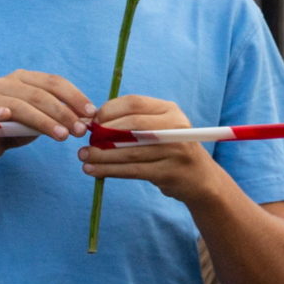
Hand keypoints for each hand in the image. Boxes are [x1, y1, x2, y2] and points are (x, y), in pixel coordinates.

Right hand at [0, 70, 94, 166]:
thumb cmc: (14, 130)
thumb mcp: (40, 121)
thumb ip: (58, 116)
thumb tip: (87, 119)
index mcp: (25, 78)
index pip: (54, 82)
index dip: (74, 96)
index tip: (91, 113)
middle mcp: (8, 81)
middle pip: (40, 94)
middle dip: (64, 113)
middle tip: (80, 130)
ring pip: (21, 105)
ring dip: (44, 121)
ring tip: (62, 136)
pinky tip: (6, 117)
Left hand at [78, 95, 222, 202]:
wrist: (200, 179)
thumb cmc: (170, 150)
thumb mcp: (159, 128)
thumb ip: (132, 122)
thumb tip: (93, 122)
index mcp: (170, 110)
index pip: (133, 103)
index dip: (108, 111)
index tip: (92, 122)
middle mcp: (175, 128)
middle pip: (131, 126)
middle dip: (103, 134)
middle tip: (86, 142)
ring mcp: (175, 151)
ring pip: (128, 151)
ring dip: (101, 155)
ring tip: (83, 157)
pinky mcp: (168, 173)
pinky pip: (132, 170)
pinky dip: (109, 170)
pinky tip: (92, 170)